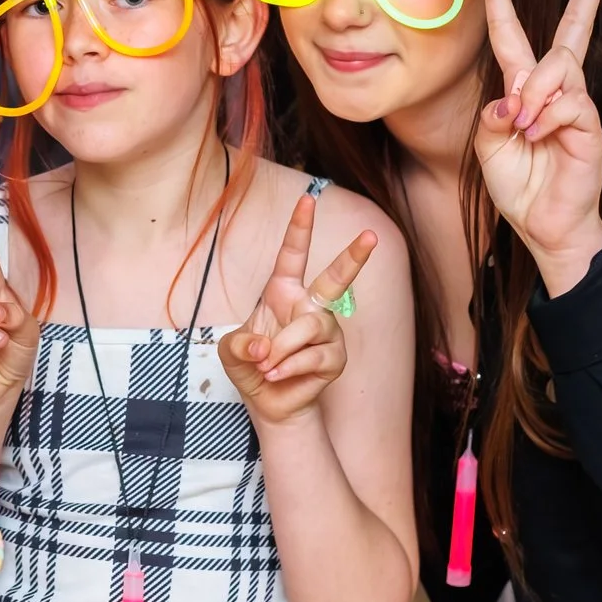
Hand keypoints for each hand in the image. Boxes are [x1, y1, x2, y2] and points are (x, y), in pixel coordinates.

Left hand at [221, 189, 375, 427]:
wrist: (267, 401)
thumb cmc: (251, 365)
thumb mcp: (230, 351)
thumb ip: (239, 344)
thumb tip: (264, 347)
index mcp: (283, 292)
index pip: (293, 256)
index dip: (299, 228)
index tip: (308, 200)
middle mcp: (310, 306)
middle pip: (336, 278)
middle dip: (354, 256)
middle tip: (371, 235)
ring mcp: (327, 332)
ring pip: (311, 326)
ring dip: (283, 348)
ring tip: (267, 365)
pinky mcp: (335, 358)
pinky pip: (314, 356)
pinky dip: (289, 367)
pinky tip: (278, 375)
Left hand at [478, 0, 601, 293]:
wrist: (543, 227)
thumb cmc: (518, 185)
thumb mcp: (488, 145)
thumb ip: (493, 114)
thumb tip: (513, 94)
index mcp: (524, 88)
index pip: (515, 34)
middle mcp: (555, 89)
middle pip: (573, 29)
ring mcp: (577, 105)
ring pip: (559, 66)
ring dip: (533, 92)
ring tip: (522, 125)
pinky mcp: (591, 125)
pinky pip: (569, 102)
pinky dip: (545, 118)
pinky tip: (537, 137)